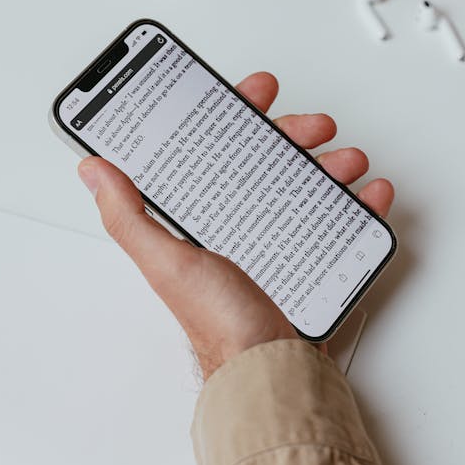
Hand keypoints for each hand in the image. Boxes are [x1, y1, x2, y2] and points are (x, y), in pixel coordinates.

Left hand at [77, 72, 393, 380]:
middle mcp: (240, 228)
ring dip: (332, 164)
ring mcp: (280, 245)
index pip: (216, 151)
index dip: (234, 115)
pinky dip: (361, 203)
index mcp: (203, 222)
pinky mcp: (314, 263)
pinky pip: (342, 223)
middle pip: (269, 160)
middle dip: (293, 134)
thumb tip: (95, 169)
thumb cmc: (220, 325)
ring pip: (309, 185)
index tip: (253, 93)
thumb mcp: (168, 263)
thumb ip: (129, 217)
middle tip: (312, 126)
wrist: (273, 371)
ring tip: (347, 162)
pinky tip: (368, 194)